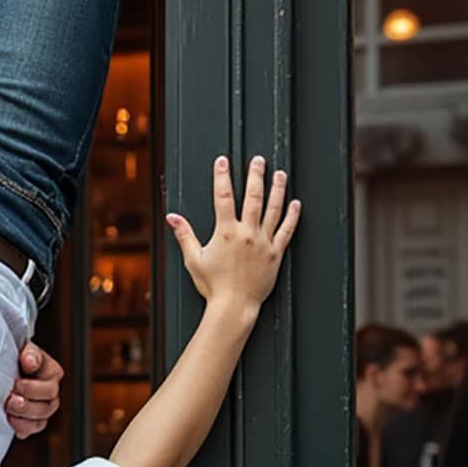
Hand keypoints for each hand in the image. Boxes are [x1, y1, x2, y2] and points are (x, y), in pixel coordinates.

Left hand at [6, 343, 63, 439]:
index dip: (33, 387)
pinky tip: (10, 420)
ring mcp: (42, 408)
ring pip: (41, 419)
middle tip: (10, 397)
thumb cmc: (11, 357)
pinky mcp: (31, 420)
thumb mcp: (20, 349)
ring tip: (7, 409)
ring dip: (23, 415)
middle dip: (27, 401)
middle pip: (49, 403)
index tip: (17, 381)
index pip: (51, 383)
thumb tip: (30, 361)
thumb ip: (28, 354)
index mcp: (52, 372)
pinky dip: (21, 427)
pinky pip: (32, 428)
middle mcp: (50, 391)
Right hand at [167, 156, 299, 314]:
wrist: (234, 306)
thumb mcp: (194, 259)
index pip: (223, 197)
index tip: (222, 162)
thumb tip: (172, 217)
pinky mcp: (275, 254)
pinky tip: (295, 203)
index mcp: (226, 233)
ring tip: (280, 174)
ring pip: (273, 209)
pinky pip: (287, 230)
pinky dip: (292, 216)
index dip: (222, 177)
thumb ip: (185, 235)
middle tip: (258, 160)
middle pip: (253, 197)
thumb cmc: (213, 286)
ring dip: (277, 189)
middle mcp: (247, 234)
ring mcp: (264, 242)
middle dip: (255, 175)